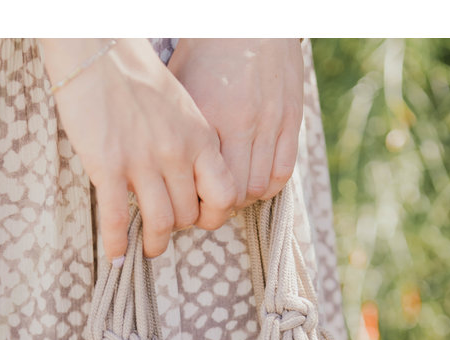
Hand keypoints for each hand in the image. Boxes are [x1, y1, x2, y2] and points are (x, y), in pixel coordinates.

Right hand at [40, 39, 237, 259]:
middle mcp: (177, 153)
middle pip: (189, 214)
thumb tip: (191, 182)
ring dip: (155, 243)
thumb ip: (192, 145)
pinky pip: (116, 219)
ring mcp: (143, 162)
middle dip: (180, 229)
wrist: (97, 50)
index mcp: (201, 138)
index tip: (200, 219)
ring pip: (161, 223)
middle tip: (167, 229)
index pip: (224, 196)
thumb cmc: (137, 78)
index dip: (214, 216)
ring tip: (149, 248)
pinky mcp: (108, 166)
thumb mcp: (182, 108)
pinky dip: (116, 243)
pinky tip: (115, 255)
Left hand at [168, 39, 303, 209]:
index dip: (194, 204)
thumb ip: (175, 130)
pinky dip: (268, 187)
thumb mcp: (179, 87)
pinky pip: (282, 173)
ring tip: (230, 194)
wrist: (250, 20)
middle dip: (218, 209)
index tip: (187, 204)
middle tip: (207, 206)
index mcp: (208, 117)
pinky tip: (254, 181)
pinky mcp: (291, 121)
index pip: (202, 183)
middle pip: (231, 194)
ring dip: (243, 199)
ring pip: (257, 188)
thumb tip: (158, 171)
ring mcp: (269, 123)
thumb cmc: (206, 53)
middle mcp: (241, 123)